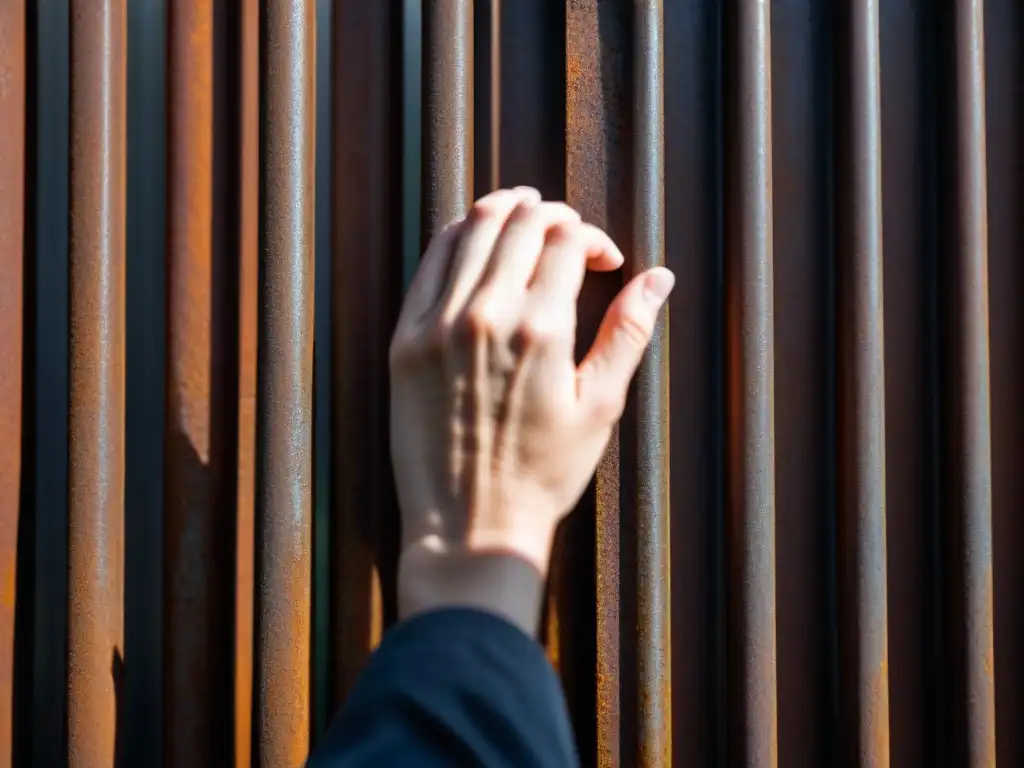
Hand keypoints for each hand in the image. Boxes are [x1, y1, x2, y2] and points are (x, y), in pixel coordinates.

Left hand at [390, 187, 673, 629]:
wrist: (467, 526)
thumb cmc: (543, 475)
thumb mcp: (599, 408)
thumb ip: (628, 333)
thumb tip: (659, 277)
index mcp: (540, 329)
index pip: (567, 239)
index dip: (592, 236)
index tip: (604, 259)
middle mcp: (484, 315)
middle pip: (519, 222)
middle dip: (551, 213)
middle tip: (566, 230)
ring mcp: (436, 324)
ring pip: (470, 229)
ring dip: (503, 210)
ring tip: (524, 214)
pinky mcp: (405, 340)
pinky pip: (430, 263)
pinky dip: (457, 238)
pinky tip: (475, 242)